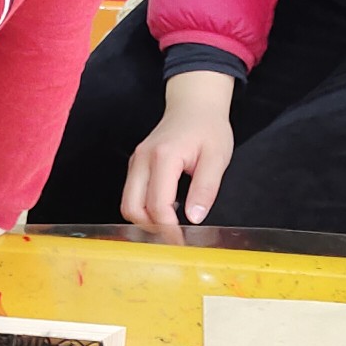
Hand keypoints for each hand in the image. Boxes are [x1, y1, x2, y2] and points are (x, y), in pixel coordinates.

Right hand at [122, 71, 234, 235]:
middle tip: (174, 236)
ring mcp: (136, 162)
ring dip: (146, 219)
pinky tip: (166, 208)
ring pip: (128, 203)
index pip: (157, 204)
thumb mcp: (217, 157)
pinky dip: (144, 208)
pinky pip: (132, 194)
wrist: (194, 105)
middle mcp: (142, 159)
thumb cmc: (208, 128)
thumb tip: (194, 218)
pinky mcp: (136, 165)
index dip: (168, 228)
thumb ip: (205, 188)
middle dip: (152, 227)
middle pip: (132, 207)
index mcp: (163, 157)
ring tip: (170, 224)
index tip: (181, 240)